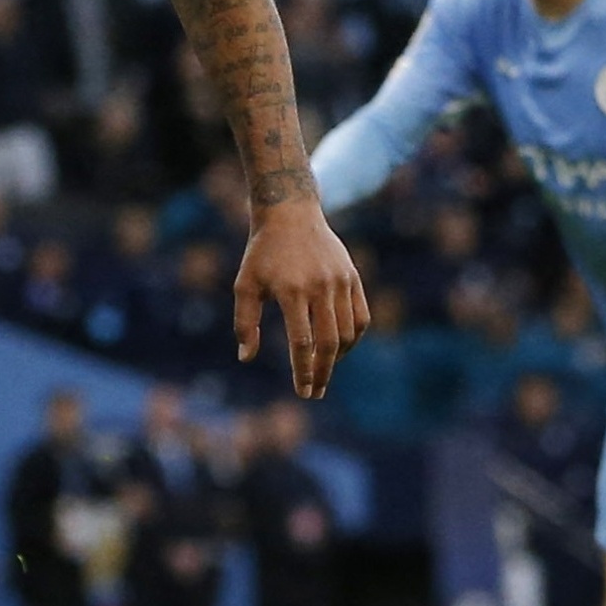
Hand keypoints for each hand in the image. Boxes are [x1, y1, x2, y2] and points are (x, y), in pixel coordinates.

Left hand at [233, 195, 371, 401]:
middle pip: (329, 343)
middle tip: (316, 392)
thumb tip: (246, 358)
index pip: (302, 342)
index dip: (303, 370)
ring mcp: (341, 282)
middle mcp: (320, 287)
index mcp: (291, 290)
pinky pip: (360, 317)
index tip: (303, 391)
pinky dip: (353, 338)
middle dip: (323, 373)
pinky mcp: (353, 277)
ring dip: (338, 358)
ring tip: (323, 370)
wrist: (289, 213)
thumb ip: (245, 322)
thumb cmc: (262, 253)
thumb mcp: (245, 285)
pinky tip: (339, 349)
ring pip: (347, 332)